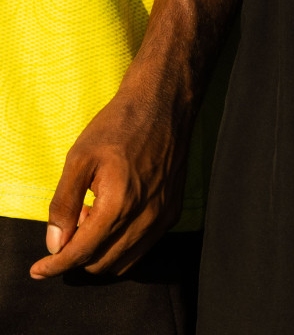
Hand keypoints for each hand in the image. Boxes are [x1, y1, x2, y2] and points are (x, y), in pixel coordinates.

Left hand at [29, 75, 189, 278]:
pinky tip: (113, 216)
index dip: (55, 266)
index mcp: (119, 204)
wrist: (163, 106)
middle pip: (102, 263)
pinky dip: (121, 244)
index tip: (38, 270)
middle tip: (70, 223)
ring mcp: (163, 215)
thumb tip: (54, 242)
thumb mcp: (78, 159)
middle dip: (78, 254)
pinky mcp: (173, 210)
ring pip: (124, 261)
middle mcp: (146, 216)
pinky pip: (143, 246)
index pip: (82, 252)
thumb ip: (63, 204)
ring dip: (100, 251)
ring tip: (90, 218)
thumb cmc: (119, 126)